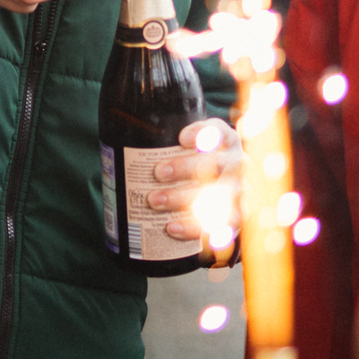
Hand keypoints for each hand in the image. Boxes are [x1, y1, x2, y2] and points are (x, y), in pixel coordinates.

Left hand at [147, 118, 240, 240]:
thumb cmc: (201, 172)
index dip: (204, 133)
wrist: (229, 202)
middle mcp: (239, 164)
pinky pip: (219, 224)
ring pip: (217, 195)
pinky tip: (171, 227)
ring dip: (183, 198)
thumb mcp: (194, 156)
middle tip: (157, 172)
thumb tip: (117, 153)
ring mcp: (242, 191)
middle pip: (216, 163)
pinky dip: (192, 227)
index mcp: (227, 143)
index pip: (220, 132)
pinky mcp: (239, 217)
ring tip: (155, 201)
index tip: (181, 138)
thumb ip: (171, 151)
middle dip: (185, 167)